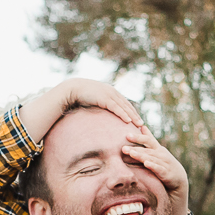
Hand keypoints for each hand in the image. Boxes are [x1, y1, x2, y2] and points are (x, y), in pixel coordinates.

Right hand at [21, 77, 142, 139]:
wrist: (72, 89)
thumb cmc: (80, 96)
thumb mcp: (92, 101)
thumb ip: (99, 106)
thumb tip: (99, 115)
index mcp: (110, 92)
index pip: (124, 103)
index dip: (131, 111)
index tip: (137, 120)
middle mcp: (112, 92)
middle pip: (127, 105)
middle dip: (135, 115)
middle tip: (142, 124)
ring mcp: (109, 94)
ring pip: (124, 107)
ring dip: (133, 116)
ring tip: (139, 125)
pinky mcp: (105, 98)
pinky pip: (116, 108)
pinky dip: (123, 114)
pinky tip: (128, 121)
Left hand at [123, 132, 188, 214]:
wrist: (179, 179)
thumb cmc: (164, 163)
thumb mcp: (157, 150)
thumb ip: (150, 139)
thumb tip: (142, 126)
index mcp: (158, 149)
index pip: (148, 140)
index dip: (138, 137)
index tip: (127, 135)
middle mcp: (161, 154)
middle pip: (147, 150)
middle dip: (135, 148)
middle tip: (123, 148)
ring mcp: (164, 163)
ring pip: (151, 158)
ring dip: (141, 156)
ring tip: (131, 153)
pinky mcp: (166, 173)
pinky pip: (159, 169)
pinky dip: (153, 166)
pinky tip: (146, 164)